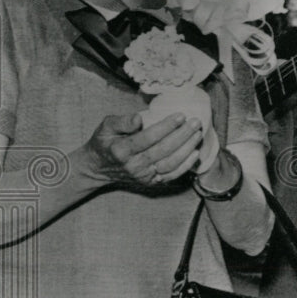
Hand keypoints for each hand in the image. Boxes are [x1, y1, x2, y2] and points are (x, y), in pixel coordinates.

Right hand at [82, 112, 202, 187]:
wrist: (98, 168)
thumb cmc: (105, 142)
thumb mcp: (106, 126)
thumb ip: (122, 121)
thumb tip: (139, 118)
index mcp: (121, 150)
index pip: (148, 137)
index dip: (166, 126)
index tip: (181, 115)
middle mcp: (133, 166)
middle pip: (163, 150)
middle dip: (182, 135)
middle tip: (195, 122)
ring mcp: (143, 176)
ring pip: (170, 163)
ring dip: (187, 148)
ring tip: (197, 134)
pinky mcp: (150, 182)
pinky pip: (171, 175)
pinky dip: (185, 166)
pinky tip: (195, 153)